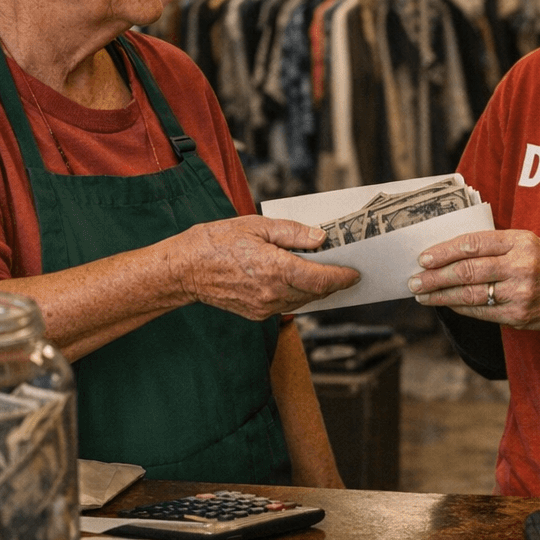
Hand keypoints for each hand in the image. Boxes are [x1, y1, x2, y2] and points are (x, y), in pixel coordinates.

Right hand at [172, 216, 359, 319]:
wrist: (185, 269)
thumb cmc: (217, 242)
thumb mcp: (256, 225)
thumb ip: (292, 233)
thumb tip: (319, 238)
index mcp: (275, 269)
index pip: (320, 279)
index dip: (342, 277)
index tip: (354, 272)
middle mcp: (272, 293)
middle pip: (315, 292)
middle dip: (332, 282)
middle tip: (343, 268)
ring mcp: (263, 307)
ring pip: (302, 301)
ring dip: (315, 289)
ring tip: (323, 272)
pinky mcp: (255, 313)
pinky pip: (286, 305)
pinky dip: (297, 293)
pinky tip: (298, 279)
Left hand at [407, 229, 539, 339]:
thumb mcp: (527, 242)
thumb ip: (495, 244)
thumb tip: (450, 251)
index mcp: (520, 241)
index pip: (473, 244)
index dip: (444, 251)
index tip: (424, 258)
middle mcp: (519, 266)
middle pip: (467, 271)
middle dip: (435, 277)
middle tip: (414, 280)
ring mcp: (519, 292)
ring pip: (470, 294)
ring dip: (441, 295)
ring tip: (422, 294)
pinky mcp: (518, 315)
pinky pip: (481, 312)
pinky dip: (460, 307)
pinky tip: (446, 304)